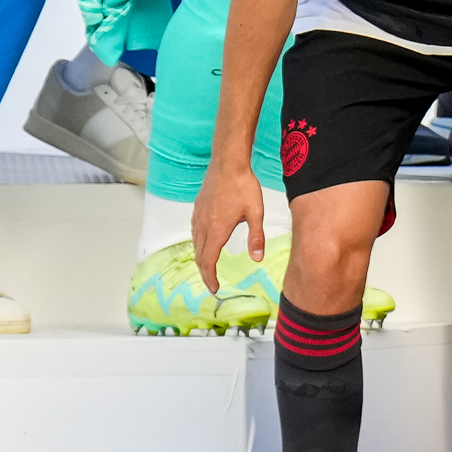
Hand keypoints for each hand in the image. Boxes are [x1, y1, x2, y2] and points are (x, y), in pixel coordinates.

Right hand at [193, 163, 267, 291]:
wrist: (228, 163)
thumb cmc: (243, 186)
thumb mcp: (255, 213)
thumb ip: (256, 237)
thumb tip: (257, 259)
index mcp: (217, 230)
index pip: (208, 261)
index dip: (210, 277)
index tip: (214, 288)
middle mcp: (203, 225)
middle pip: (199, 255)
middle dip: (204, 272)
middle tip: (212, 283)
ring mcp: (198, 216)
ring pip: (195, 244)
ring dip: (200, 258)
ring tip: (208, 267)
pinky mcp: (198, 208)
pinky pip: (194, 231)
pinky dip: (198, 243)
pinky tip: (205, 243)